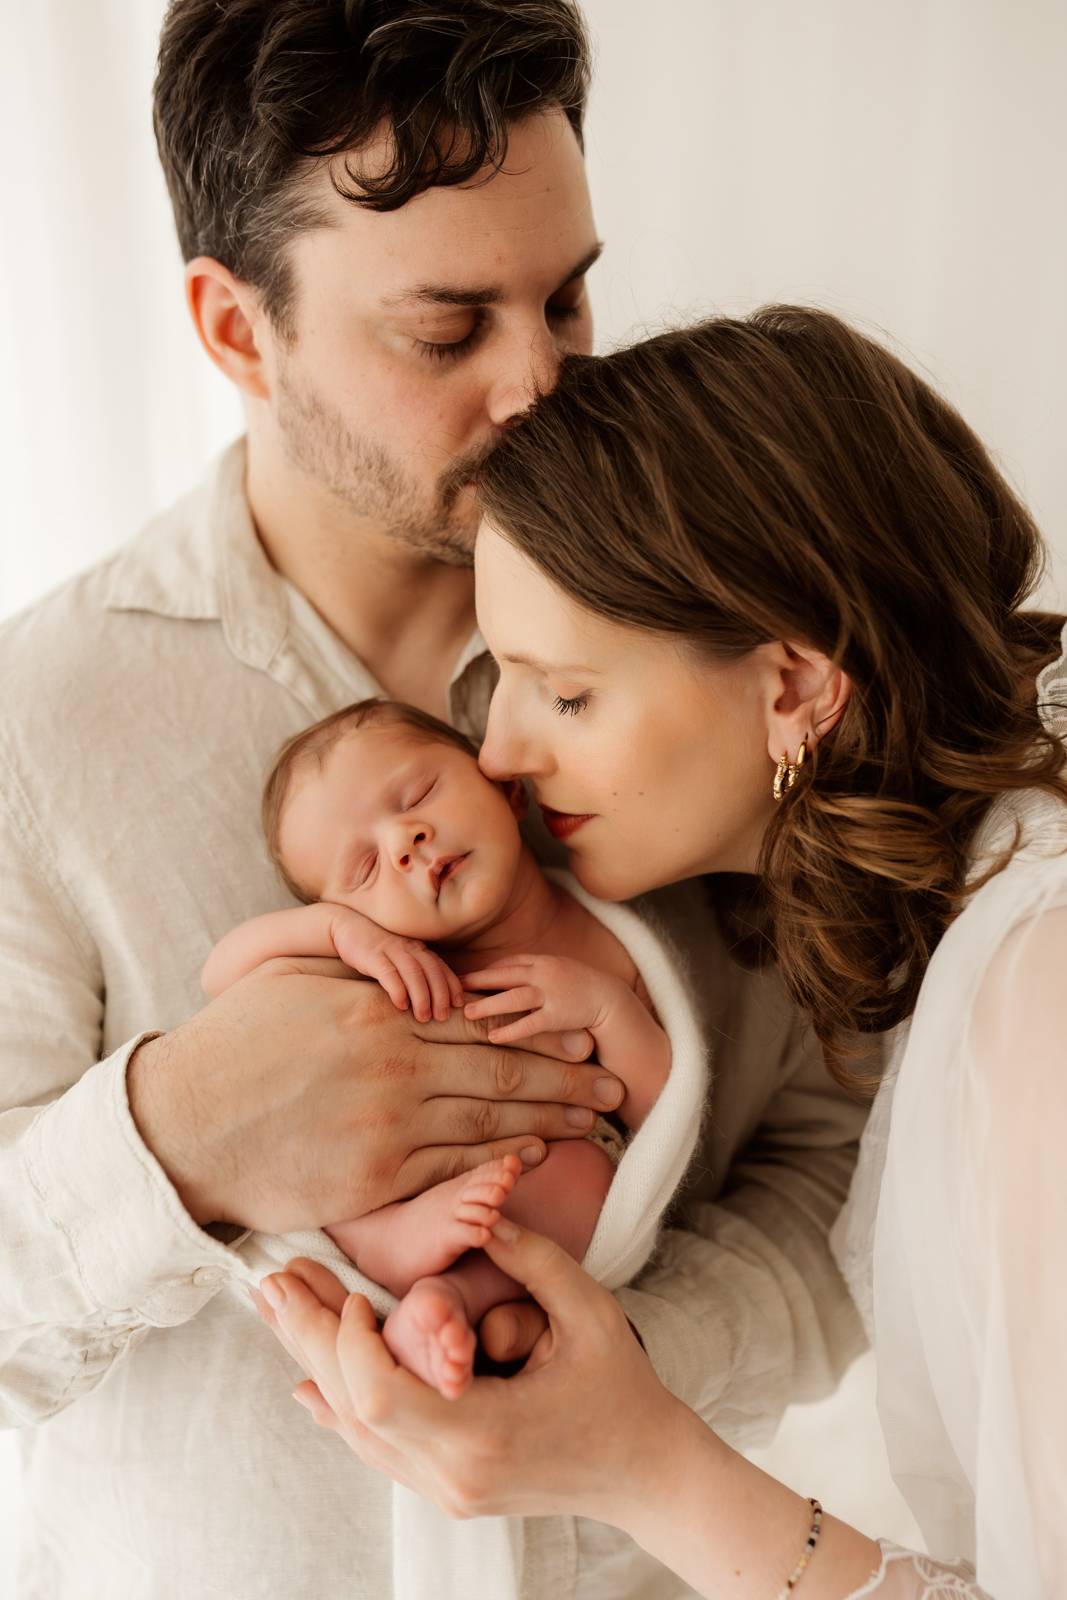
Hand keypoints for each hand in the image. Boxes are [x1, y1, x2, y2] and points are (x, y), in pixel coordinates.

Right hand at [127, 957, 624, 1231]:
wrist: (184, 1124)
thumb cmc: (237, 1043)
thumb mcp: (295, 971)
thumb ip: (366, 963)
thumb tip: (427, 976)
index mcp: (382, 1009)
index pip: (483, 1021)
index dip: (540, 1031)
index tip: (581, 1037)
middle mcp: (397, 1062)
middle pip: (504, 1072)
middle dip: (567, 1079)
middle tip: (612, 1086)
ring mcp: (390, 1123)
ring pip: (492, 1122)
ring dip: (551, 1121)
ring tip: (592, 1121)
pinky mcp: (377, 1178)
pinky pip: (455, 1168)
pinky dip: (503, 1161)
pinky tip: (537, 1155)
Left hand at [252, 1222, 685, 1527]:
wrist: (646, 1474)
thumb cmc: (623, 1390)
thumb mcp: (590, 1312)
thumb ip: (532, 1261)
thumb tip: (481, 1214)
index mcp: (483, 1432)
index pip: (380, 1396)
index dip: (349, 1342)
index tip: (349, 1293)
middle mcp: (452, 1472)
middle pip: (352, 1410)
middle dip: (309, 1341)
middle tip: (274, 1283)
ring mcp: (446, 1488)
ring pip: (355, 1431)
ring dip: (316, 1366)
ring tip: (280, 1311)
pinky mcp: (447, 1486)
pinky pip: (377, 1449)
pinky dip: (338, 1408)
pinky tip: (305, 1382)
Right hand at [332, 910, 463, 1022]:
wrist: (347, 926)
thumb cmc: (376, 947)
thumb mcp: (400, 956)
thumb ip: (415, 970)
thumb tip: (431, 997)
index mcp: (418, 948)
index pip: (441, 967)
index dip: (452, 985)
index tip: (459, 1004)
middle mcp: (409, 947)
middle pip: (431, 971)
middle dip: (440, 995)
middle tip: (442, 1017)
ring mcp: (391, 950)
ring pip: (413, 973)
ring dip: (421, 997)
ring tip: (424, 1017)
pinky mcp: (373, 956)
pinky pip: (389, 973)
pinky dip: (397, 990)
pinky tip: (401, 1006)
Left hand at [463, 955, 609, 1044]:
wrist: (610, 1001)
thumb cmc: (579, 987)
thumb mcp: (555, 971)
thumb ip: (531, 971)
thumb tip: (502, 977)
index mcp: (542, 961)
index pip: (506, 964)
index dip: (484, 972)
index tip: (464, 979)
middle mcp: (545, 973)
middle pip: (503, 976)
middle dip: (477, 982)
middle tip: (453, 989)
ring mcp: (552, 994)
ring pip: (513, 998)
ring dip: (488, 1005)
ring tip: (467, 1013)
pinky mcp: (559, 1016)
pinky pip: (530, 1024)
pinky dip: (510, 1031)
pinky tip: (492, 1037)